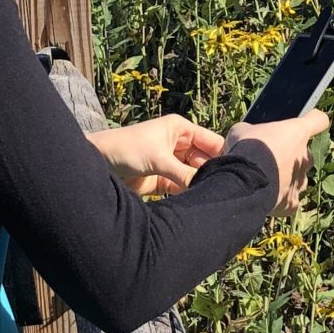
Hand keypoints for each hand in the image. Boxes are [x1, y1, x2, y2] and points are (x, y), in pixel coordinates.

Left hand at [91, 115, 228, 196]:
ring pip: (194, 175)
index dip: (224, 155)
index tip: (237, 173)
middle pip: (205, 160)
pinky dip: (188, 194)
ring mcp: (171, 163)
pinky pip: (182, 187)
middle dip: (212, 173)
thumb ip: (184, 174)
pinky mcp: (162, 180)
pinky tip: (197, 203)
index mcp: (180, 129)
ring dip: (200, 185)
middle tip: (227, 191)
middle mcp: (178, 144)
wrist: (96, 164)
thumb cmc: (125, 149)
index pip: (212, 142)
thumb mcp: (158, 159)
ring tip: (215, 199)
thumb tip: (208, 188)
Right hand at [224, 108, 330, 214]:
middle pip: (305, 154)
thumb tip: (248, 136)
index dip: (313, 119)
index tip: (307, 120)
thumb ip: (254, 131)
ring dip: (285, 178)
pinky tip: (264, 196)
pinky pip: (289, 200)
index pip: (318, 120)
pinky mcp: (293, 202)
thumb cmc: (246, 150)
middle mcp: (306, 157)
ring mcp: (301, 181)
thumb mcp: (243, 130)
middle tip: (270, 158)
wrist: (243, 182)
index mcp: (298, 133)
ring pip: (297, 178)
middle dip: (290, 156)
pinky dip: (279, 199)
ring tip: (265, 180)